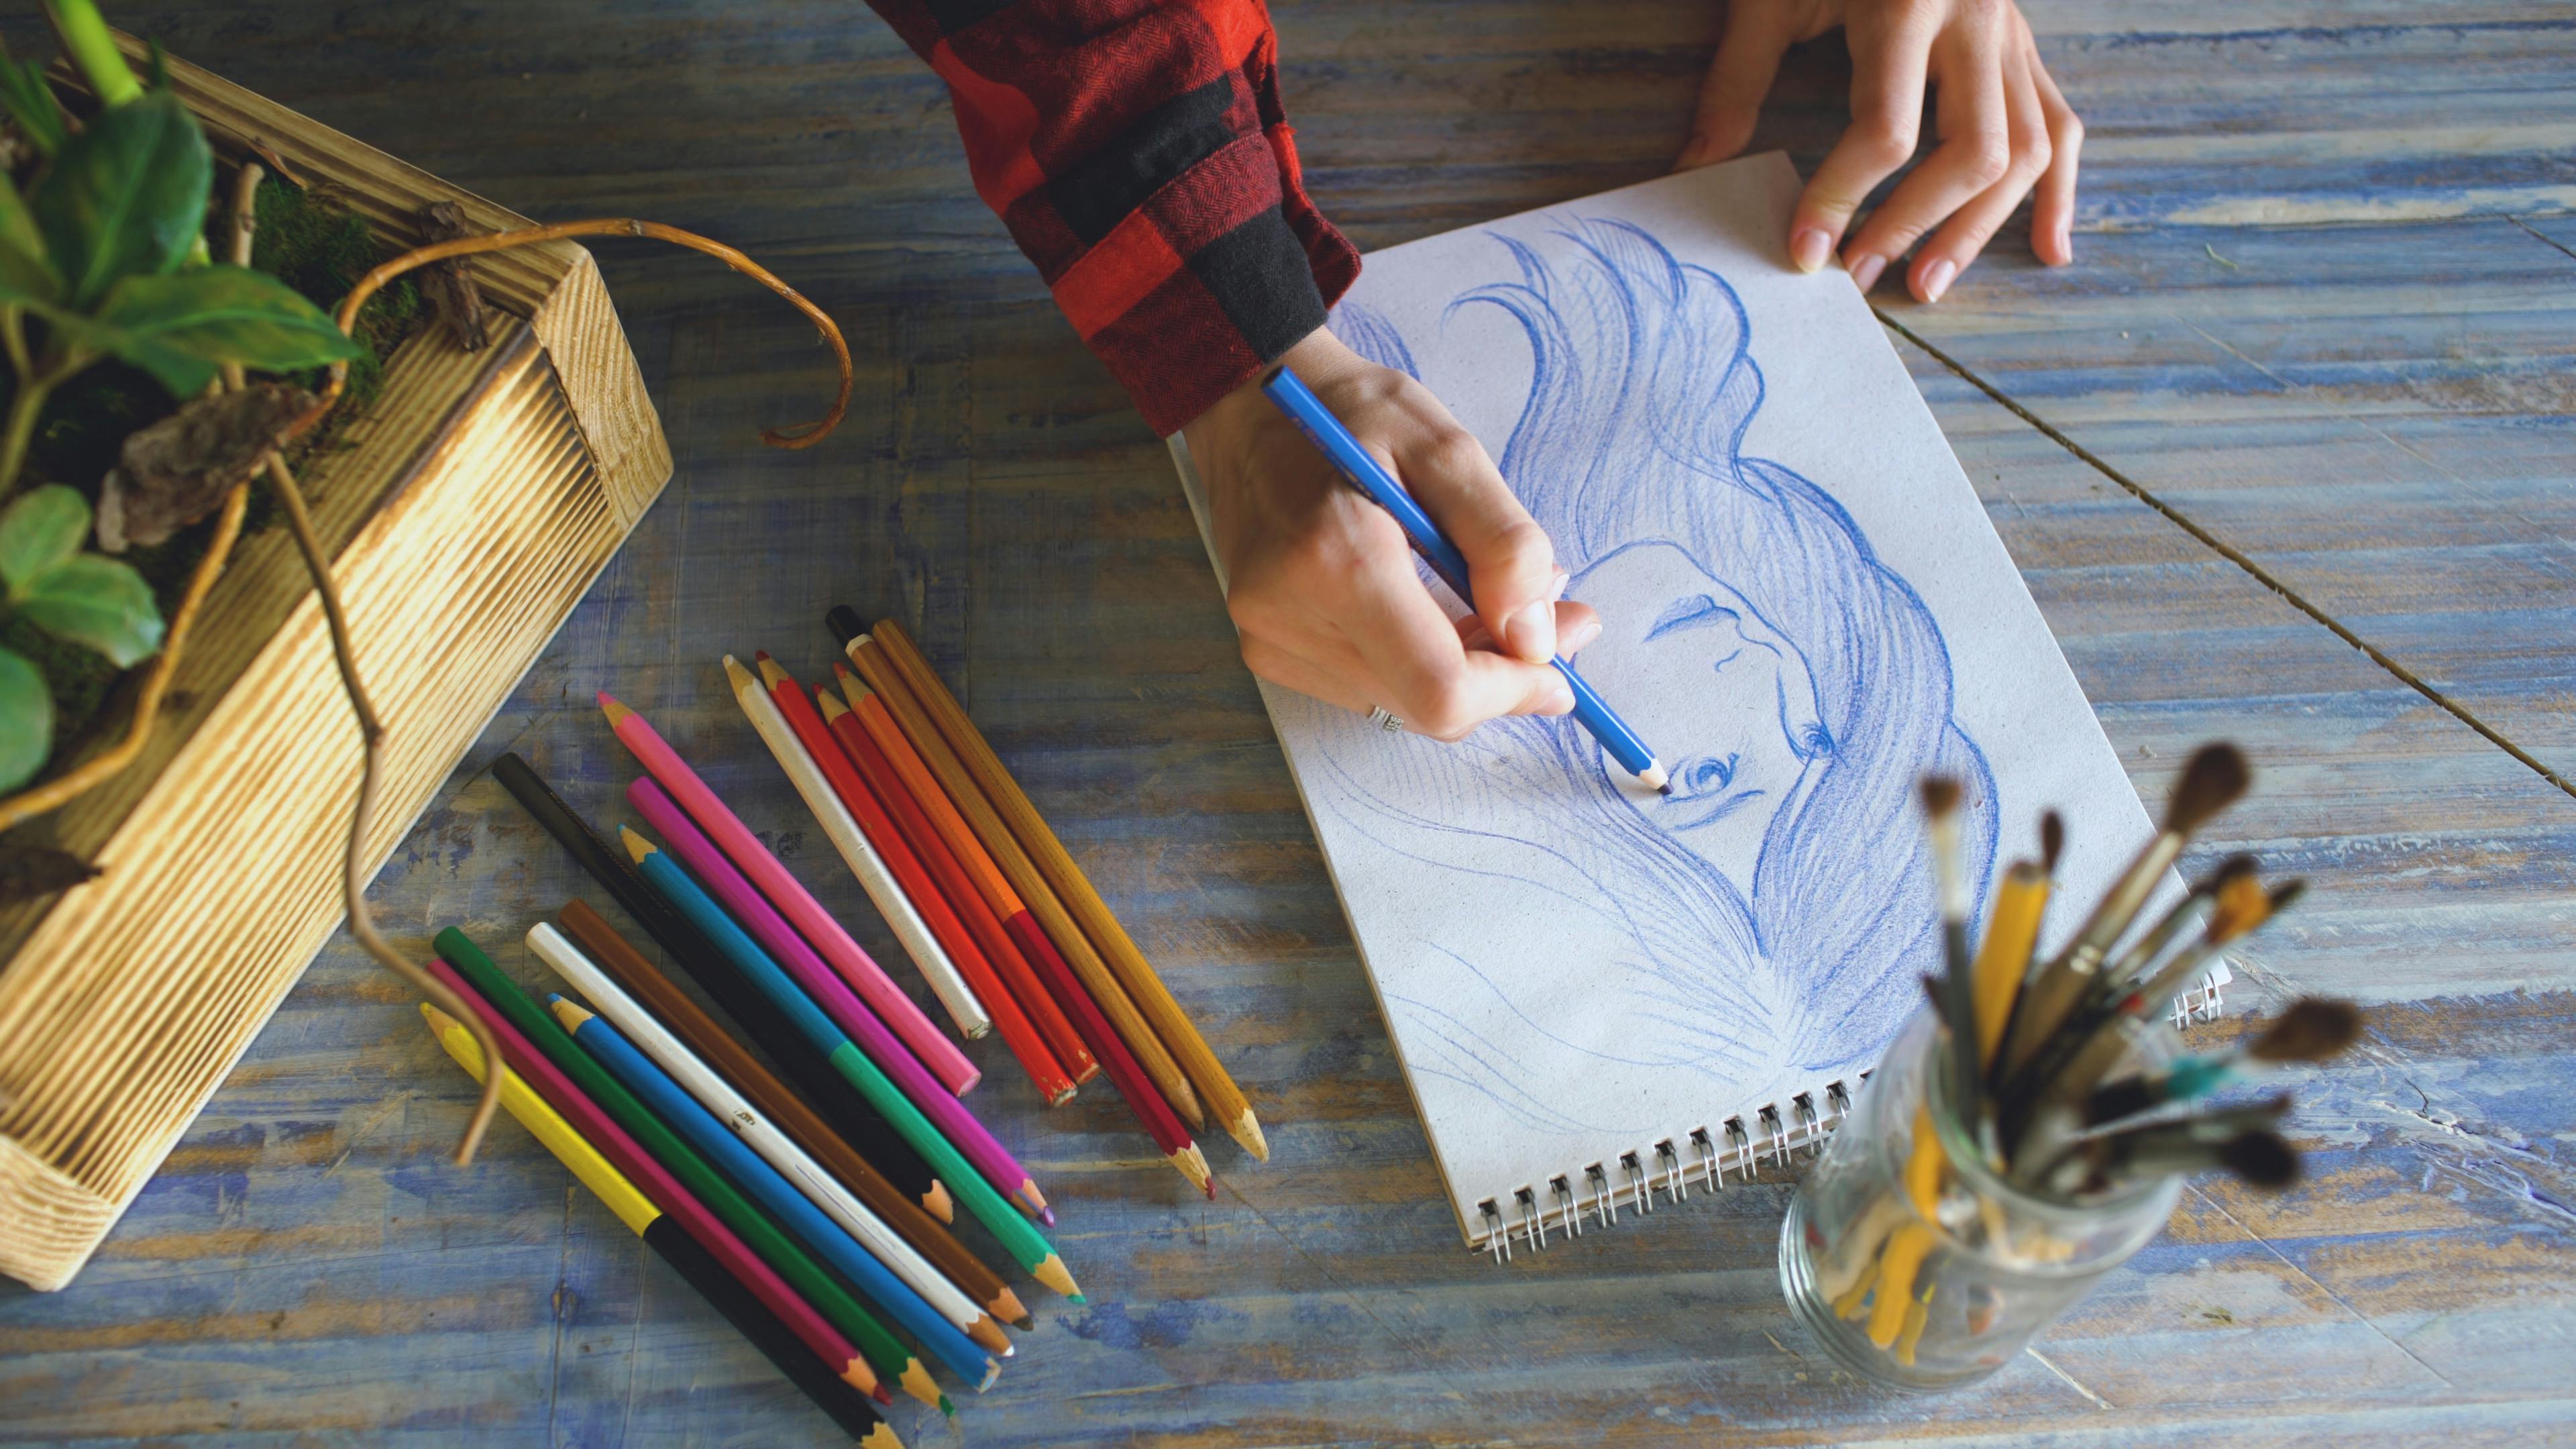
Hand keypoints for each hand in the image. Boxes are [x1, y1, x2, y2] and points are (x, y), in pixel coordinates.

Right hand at [1183, 330, 1597, 741]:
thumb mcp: (1448, 449)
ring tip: (1480, 598)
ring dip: (1456, 669)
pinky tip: (1424, 608)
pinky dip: (1411, 663)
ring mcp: (1269, 636)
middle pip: (1424, 707)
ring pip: (1399, 703)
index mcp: (1338, 559)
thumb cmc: (1350, 412)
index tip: (1558, 672)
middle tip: (1547, 622)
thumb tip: (1535, 639)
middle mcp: (1290, 613)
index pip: (1439, 688)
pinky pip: (1366, 687)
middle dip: (1497, 678)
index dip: (1512, 693)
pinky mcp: (1265, 645)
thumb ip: (1504, 545)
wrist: (1248, 402)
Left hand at [1674, 0, 2081, 301]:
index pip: (1887, 129)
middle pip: (1974, 150)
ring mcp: (2010, 33)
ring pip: (2028, 149)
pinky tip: (2050, 250)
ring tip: (1928, 284)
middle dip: (1915, 224)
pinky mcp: (2024, 45)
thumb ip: (1736, 79)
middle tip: (1860, 275)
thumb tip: (1696, 166)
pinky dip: (2061, 191)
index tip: (1804, 250)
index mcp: (1907, 3)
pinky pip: (2061, 124)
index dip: (1841, 198)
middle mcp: (1975, 19)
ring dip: (1980, 228)